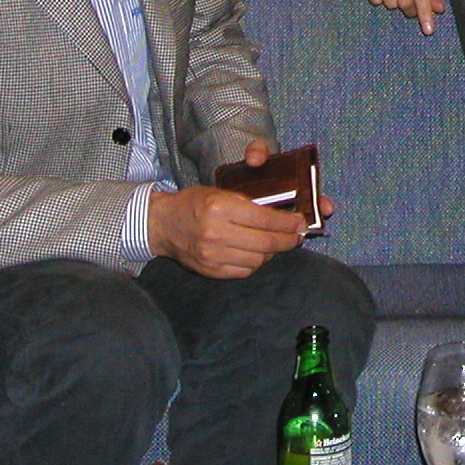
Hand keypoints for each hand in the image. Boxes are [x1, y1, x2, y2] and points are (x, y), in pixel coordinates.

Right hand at [148, 144, 307, 277]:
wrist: (164, 224)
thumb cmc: (194, 204)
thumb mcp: (220, 193)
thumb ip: (249, 204)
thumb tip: (282, 217)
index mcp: (220, 208)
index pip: (264, 219)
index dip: (287, 223)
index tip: (300, 223)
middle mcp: (216, 233)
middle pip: (265, 243)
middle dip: (288, 241)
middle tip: (297, 237)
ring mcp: (213, 255)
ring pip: (258, 260)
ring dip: (273, 252)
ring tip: (278, 244)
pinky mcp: (211, 270)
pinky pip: (244, 271)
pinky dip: (257, 263)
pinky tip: (259, 254)